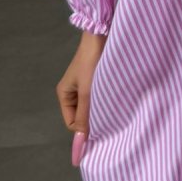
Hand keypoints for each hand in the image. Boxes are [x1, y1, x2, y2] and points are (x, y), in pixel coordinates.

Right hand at [56, 31, 105, 159]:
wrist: (102, 34)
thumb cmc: (93, 62)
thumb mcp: (88, 93)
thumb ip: (85, 118)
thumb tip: (80, 146)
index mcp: (64, 94)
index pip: (73, 124)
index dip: (85, 129)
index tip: (102, 127)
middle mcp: (73, 91)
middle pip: (83, 116)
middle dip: (95, 118)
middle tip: (111, 114)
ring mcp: (85, 85)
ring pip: (93, 106)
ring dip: (102, 107)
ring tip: (114, 102)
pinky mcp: (97, 78)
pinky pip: (100, 96)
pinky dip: (107, 98)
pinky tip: (117, 95)